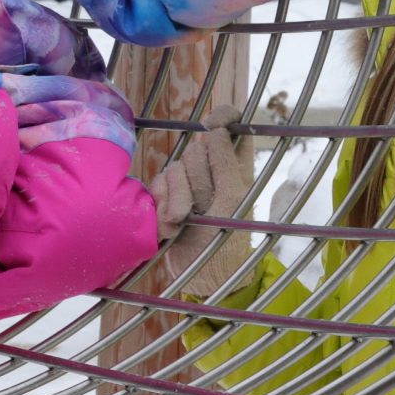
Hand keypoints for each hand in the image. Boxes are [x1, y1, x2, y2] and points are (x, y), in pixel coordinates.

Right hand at [148, 118, 249, 246]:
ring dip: (178, 199)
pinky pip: (158, 186)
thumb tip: (217, 130)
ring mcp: (188, 184)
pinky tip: (171, 227)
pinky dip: (163, 207)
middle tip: (204, 205)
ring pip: (175, 168)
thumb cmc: (227, 242)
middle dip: (197, 178)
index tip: (213, 123)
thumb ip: (225, 164)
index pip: (231, 127)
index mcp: (236, 167)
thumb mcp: (233, 201)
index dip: (224, 117)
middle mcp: (212, 171)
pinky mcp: (166, 198)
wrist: (201, 277)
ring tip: (184, 222)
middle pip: (196, 150)